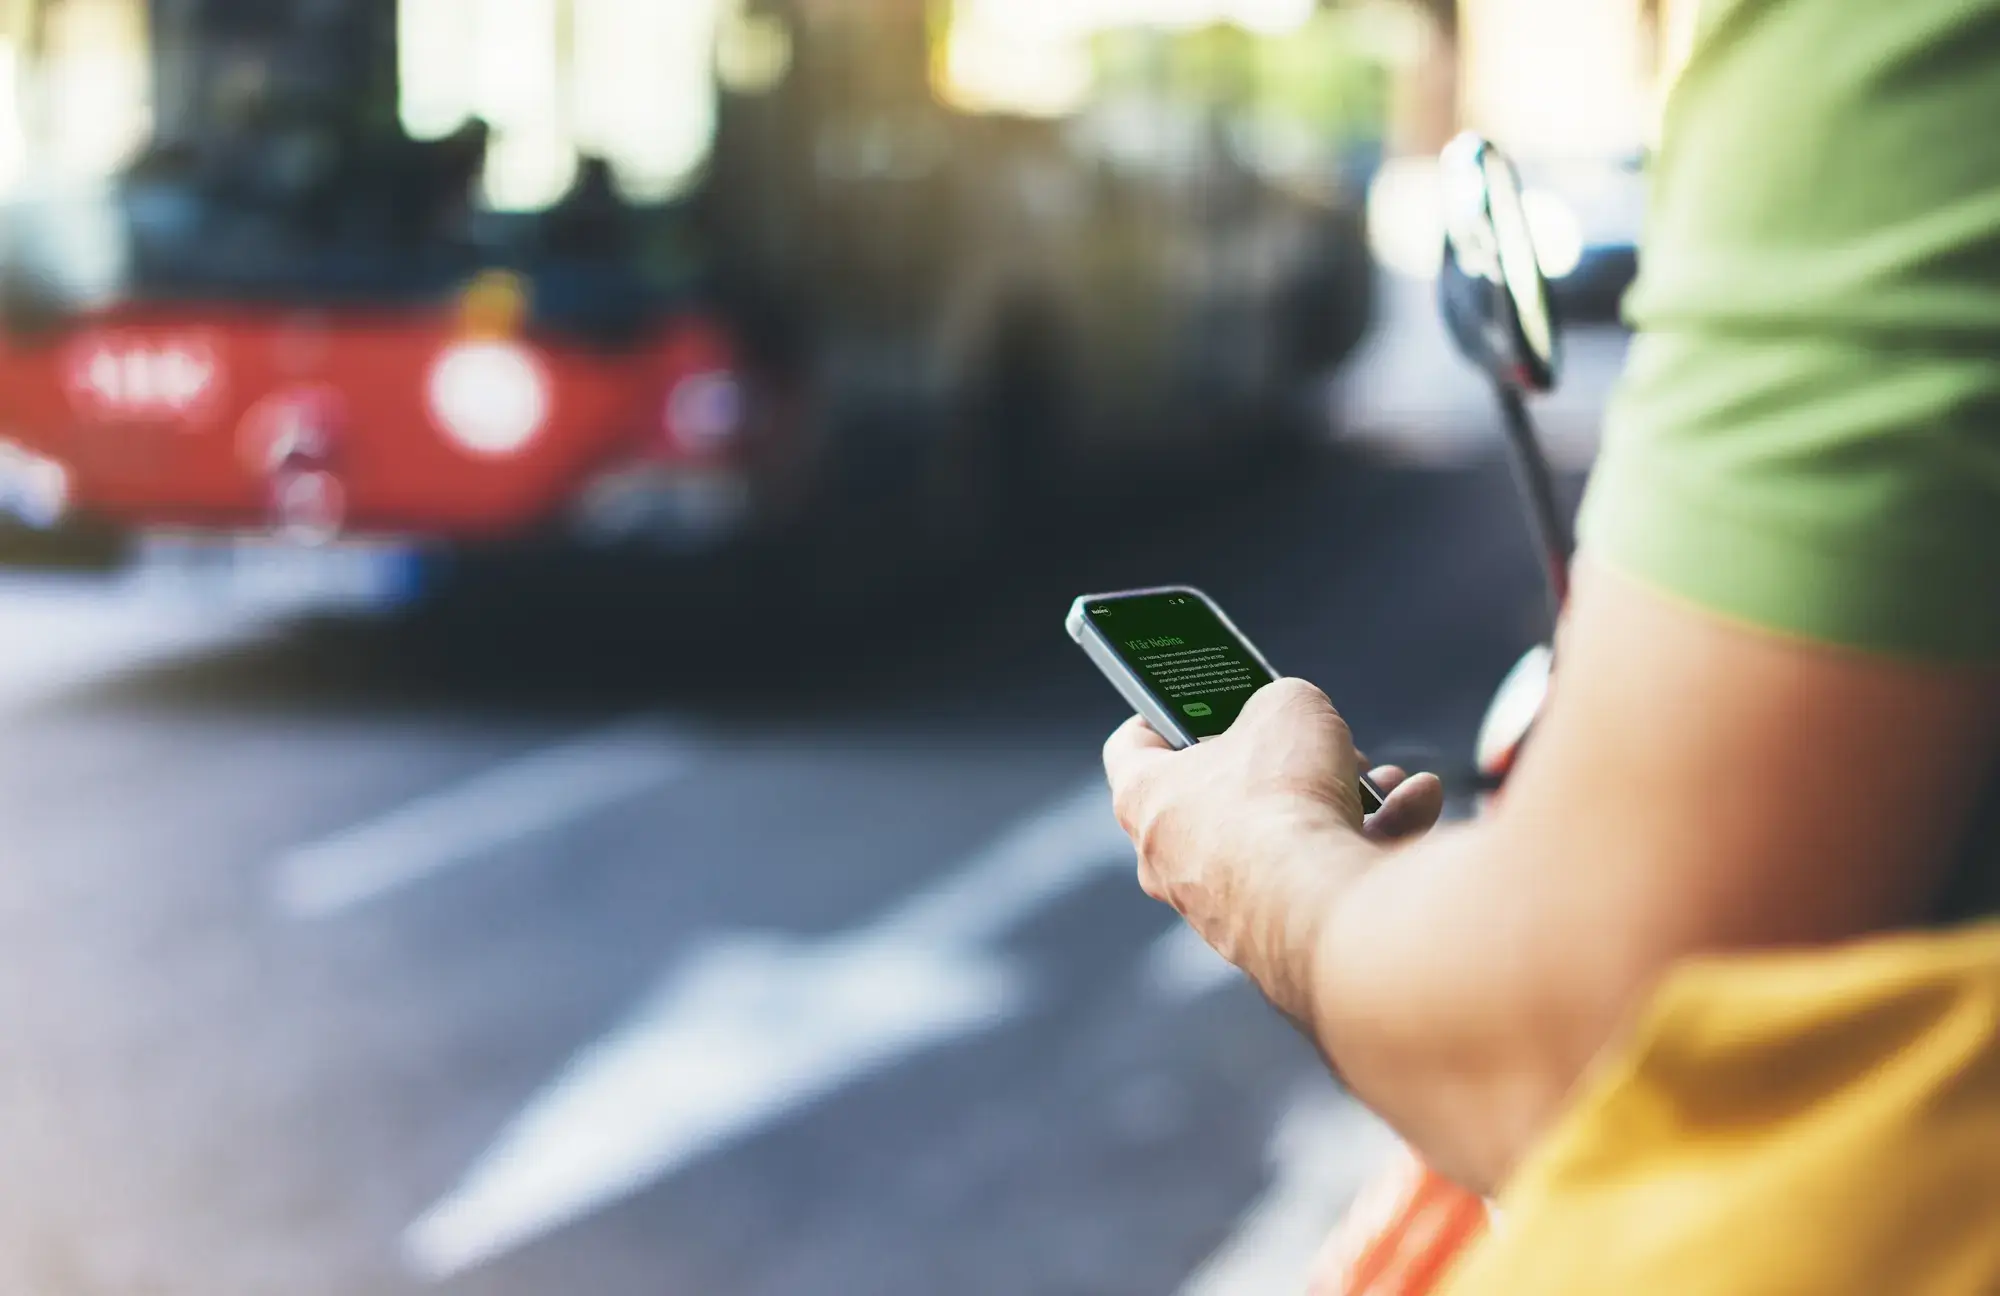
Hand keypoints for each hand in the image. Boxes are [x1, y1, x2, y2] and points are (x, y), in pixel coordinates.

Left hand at [1103, 680, 1442, 1009]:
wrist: (1324, 906)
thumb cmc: (1280, 799)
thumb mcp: (1288, 705)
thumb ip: (1284, 702)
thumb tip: (1296, 718)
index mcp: (1147, 800)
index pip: (1130, 748)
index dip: (1160, 711)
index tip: (1193, 696)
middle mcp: (1173, 862)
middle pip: (1221, 796)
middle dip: (1281, 764)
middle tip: (1315, 740)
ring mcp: (1226, 908)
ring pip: (1285, 839)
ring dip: (1341, 802)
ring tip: (1383, 779)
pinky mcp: (1281, 940)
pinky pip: (1324, 879)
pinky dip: (1370, 844)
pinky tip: (1418, 806)